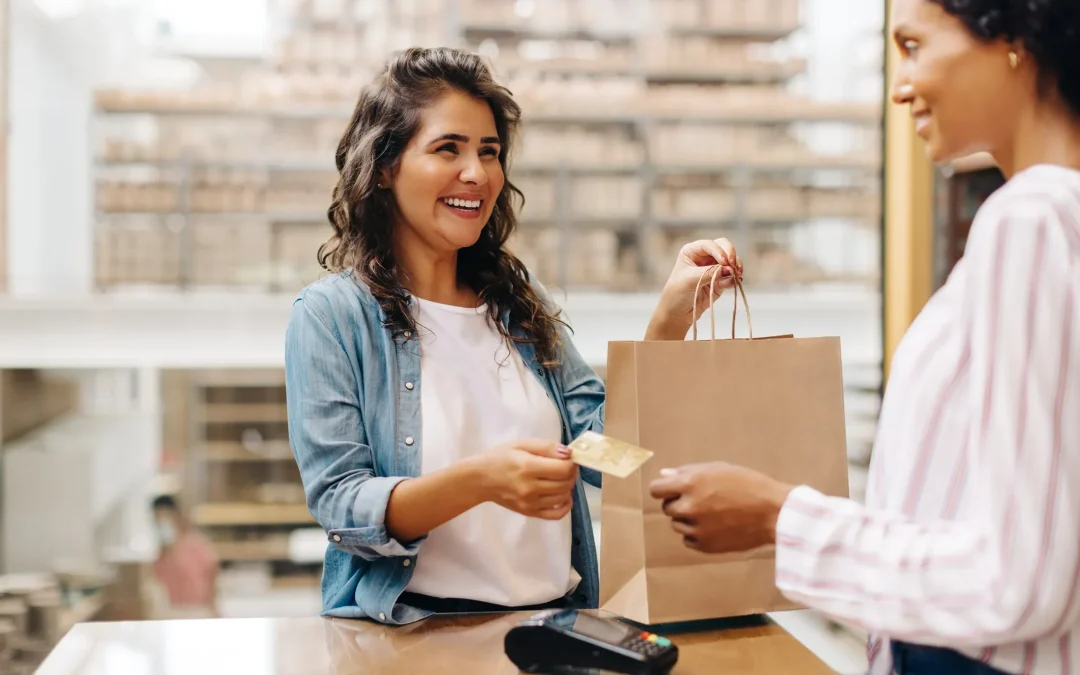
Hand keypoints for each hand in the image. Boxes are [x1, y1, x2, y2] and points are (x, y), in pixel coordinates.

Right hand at [480, 439, 577, 519]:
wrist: (480, 479)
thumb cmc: (500, 458)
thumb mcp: (521, 444)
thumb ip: (546, 447)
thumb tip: (569, 453)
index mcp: (528, 467)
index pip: (563, 469)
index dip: (572, 463)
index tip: (568, 458)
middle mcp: (530, 488)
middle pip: (566, 483)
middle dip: (571, 473)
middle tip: (565, 466)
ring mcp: (530, 503)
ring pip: (563, 497)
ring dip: (568, 486)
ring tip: (560, 478)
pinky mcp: (529, 513)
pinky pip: (556, 514)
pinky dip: (565, 505)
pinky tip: (562, 496)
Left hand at [646, 239, 742, 340]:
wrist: (678, 313)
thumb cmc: (677, 293)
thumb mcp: (689, 280)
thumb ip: (709, 273)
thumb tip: (729, 270)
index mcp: (692, 251)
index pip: (709, 245)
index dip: (719, 251)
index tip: (724, 261)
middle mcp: (704, 256)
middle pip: (724, 247)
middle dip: (730, 255)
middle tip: (734, 266)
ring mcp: (713, 268)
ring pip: (730, 261)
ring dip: (736, 266)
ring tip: (737, 275)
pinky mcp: (720, 281)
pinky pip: (732, 276)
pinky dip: (735, 278)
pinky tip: (736, 282)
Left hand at [648, 462, 792, 553]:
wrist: (773, 513)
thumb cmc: (748, 484)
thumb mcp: (718, 469)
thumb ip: (688, 472)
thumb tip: (664, 474)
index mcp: (690, 484)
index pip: (656, 489)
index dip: (664, 488)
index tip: (672, 490)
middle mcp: (689, 507)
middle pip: (667, 508)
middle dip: (678, 503)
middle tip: (701, 500)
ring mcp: (697, 528)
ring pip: (677, 525)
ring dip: (687, 520)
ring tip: (712, 513)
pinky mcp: (705, 546)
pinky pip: (688, 540)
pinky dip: (696, 535)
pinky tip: (714, 527)